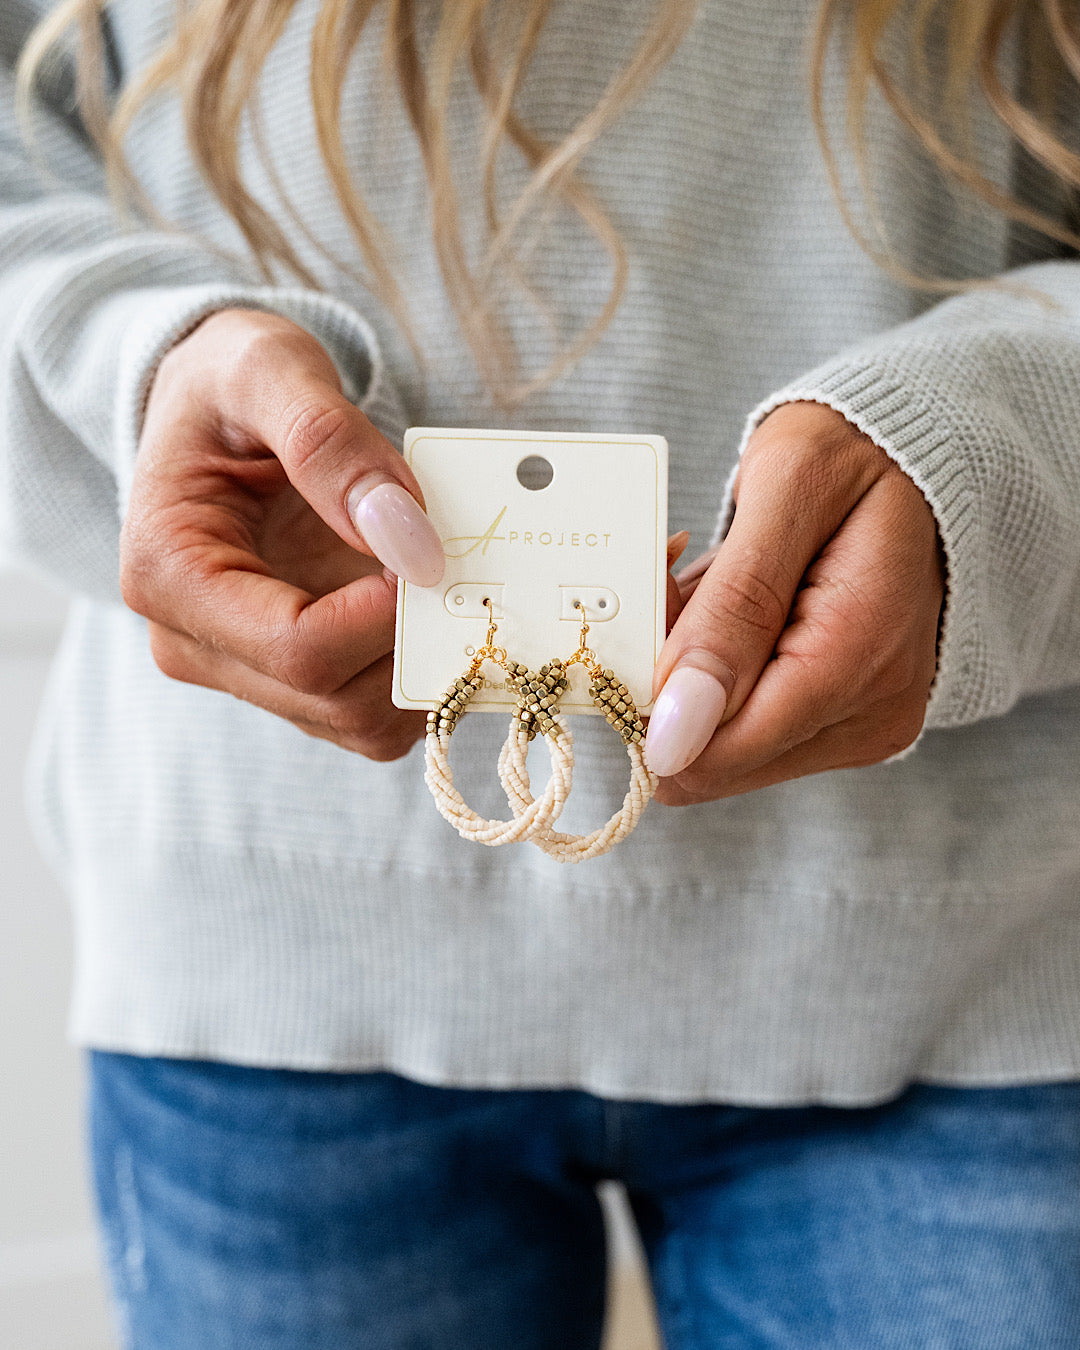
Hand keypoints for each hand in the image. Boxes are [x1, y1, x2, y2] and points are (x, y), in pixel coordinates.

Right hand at [119, 308, 444, 760]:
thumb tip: (405, 535)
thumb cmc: (229, 381)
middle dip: (414, 643)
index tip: (433, 556)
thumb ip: (328, 441)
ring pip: (362, 723)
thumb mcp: (268, 369)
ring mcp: (247, 670)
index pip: (296, 648)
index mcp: (169, 575)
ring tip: (450, 582)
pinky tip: (438, 607)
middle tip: (456, 565)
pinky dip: (422, 672)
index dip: (384, 619)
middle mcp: (197, 644)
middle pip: (336, 699)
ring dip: (426, 667)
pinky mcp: (294, 677)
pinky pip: (374, 710)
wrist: (217, 408)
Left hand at [645, 402, 944, 802]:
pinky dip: (718, 672)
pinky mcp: (846, 723)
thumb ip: (730, 613)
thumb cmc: (854, 453)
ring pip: (719, 746)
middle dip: (669, 677)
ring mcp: (862, 724)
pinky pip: (747, 727)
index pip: (716, 752)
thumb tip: (674, 733)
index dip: (650, 698)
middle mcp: (872, 713)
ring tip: (717, 585)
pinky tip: (736, 611)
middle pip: (711, 755)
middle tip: (680, 582)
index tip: (650, 607)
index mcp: (859, 659)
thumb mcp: (785, 495)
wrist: (916, 452)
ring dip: (690, 670)